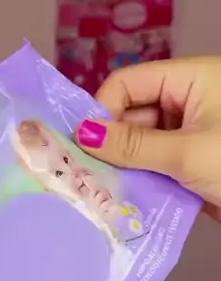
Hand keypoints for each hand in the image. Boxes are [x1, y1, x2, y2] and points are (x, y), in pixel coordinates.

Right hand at [74, 57, 220, 221]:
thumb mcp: (187, 153)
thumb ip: (133, 144)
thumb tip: (83, 134)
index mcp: (191, 79)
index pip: (128, 83)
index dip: (103, 111)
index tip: (84, 146)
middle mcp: (190, 101)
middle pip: (133, 114)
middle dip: (113, 144)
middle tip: (88, 176)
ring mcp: (194, 133)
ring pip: (143, 144)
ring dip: (127, 167)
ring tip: (105, 192)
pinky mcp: (196, 163)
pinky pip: (159, 166)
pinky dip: (145, 182)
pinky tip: (128, 201)